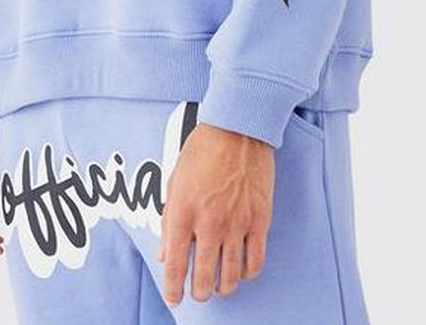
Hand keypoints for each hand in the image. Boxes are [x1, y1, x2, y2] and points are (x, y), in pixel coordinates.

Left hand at [159, 123, 274, 304]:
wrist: (238, 128)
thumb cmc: (203, 148)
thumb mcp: (175, 181)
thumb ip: (168, 218)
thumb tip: (165, 252)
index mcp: (183, 211)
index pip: (175, 264)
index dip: (173, 288)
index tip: (174, 296)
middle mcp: (209, 222)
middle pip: (203, 277)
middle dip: (198, 292)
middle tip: (198, 292)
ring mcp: (237, 223)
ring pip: (231, 276)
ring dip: (223, 287)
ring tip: (219, 285)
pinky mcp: (259, 220)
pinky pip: (255, 260)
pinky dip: (247, 273)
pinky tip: (241, 271)